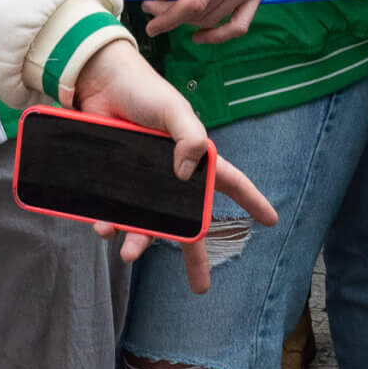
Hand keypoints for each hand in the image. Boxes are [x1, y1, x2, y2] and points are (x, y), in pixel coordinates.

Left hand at [71, 38, 278, 294]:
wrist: (96, 80)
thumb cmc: (142, 90)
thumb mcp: (173, 110)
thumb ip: (189, 138)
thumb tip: (187, 176)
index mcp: (194, 155)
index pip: (230, 181)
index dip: (251, 200)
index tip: (271, 220)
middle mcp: (170, 173)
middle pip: (187, 220)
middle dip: (193, 255)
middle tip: (201, 288)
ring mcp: (141, 179)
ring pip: (146, 222)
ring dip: (139, 241)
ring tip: (129, 254)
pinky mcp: (114, 179)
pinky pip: (115, 211)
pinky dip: (109, 223)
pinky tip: (102, 227)